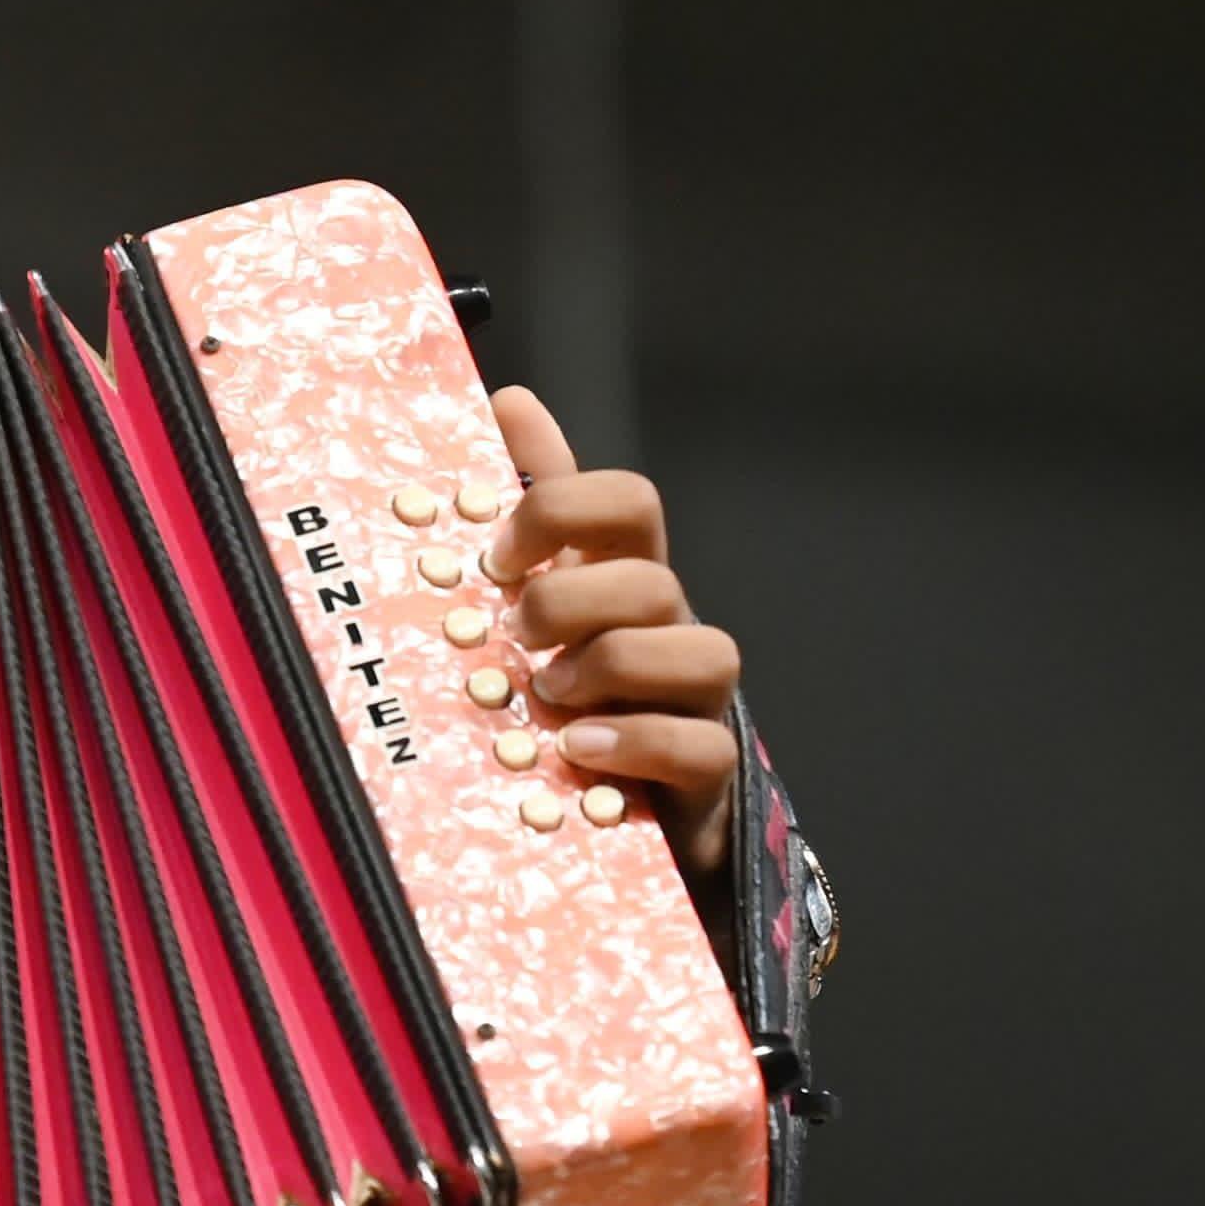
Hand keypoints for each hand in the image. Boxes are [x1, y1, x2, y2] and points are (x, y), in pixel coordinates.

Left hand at [488, 386, 742, 880]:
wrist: (613, 807)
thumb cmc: (563, 688)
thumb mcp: (529, 599)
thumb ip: (528, 507)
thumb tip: (508, 398)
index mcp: (618, 578)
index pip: (628, 502)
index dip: (563, 510)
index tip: (497, 553)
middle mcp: (666, 628)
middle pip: (653, 577)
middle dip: (572, 600)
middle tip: (514, 636)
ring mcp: (693, 698)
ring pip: (702, 650)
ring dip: (612, 668)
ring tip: (548, 698)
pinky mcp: (707, 771)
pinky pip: (701, 745)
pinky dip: (636, 743)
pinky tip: (577, 750)